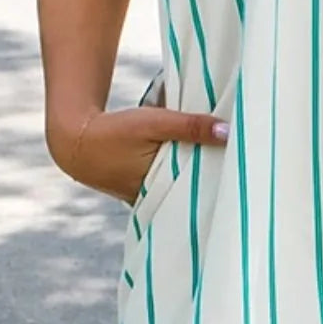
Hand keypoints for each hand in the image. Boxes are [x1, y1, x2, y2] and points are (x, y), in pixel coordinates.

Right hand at [48, 106, 229, 204]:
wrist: (75, 141)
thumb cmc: (114, 131)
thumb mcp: (154, 123)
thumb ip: (190, 126)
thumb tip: (229, 131)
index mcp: (159, 190)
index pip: (201, 194)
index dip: (222, 188)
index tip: (247, 182)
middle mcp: (155, 200)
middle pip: (193, 193)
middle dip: (214, 186)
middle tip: (246, 178)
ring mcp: (147, 198)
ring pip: (182, 189)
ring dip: (198, 179)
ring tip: (230, 173)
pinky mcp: (142, 190)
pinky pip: (169, 185)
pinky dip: (182, 175)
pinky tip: (201, 166)